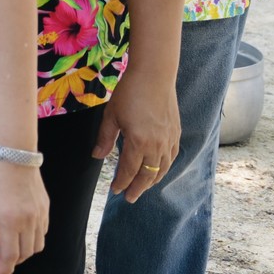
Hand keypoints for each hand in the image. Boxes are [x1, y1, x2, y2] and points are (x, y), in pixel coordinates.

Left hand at [0, 155, 48, 270]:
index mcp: (10, 221)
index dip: (4, 269)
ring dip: (25, 250)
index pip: (10, 256)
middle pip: (26, 253)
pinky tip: (21, 231)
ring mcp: (40, 214)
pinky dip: (34, 237)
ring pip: (38, 244)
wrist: (12, 148)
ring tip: (10, 245)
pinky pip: (44, 230)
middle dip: (14, 260)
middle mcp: (29, 221)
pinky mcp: (46, 205)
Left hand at [96, 67, 180, 202]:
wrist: (154, 75)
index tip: (115, 191)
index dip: (122, 182)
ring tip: (142, 187)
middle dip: (138, 188)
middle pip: (148, 174)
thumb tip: (97, 157)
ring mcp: (169, 139)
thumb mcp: (111, 115)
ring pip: (162, 168)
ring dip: (152, 180)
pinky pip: (172, 157)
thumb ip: (105, 138)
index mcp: (139, 142)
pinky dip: (164, 167)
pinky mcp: (176, 133)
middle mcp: (157, 145)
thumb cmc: (129, 93)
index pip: (129, 170)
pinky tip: (158, 169)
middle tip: (129, 198)